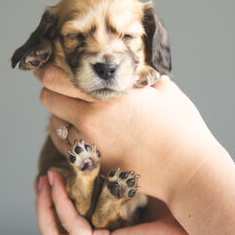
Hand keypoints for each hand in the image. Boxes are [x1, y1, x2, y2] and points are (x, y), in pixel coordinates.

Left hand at [35, 65, 219, 202]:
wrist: (186, 171)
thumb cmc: (181, 128)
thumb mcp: (164, 89)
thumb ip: (141, 74)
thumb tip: (133, 63)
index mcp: (107, 94)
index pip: (56, 78)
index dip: (47, 70)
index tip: (48, 66)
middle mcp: (90, 119)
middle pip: (47, 99)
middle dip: (52, 91)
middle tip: (65, 88)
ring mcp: (89, 144)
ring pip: (54, 125)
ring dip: (61, 115)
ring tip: (77, 112)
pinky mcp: (93, 164)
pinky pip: (66, 148)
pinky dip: (68, 137)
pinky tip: (82, 133)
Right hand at [35, 171, 224, 234]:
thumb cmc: (176, 214)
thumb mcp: (138, 192)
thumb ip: (118, 181)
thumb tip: (107, 146)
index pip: (68, 224)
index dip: (56, 200)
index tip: (55, 171)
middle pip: (54, 232)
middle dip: (43, 203)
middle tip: (43, 176)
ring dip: (45, 206)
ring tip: (45, 179)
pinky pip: (72, 227)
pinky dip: (62, 205)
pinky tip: (61, 184)